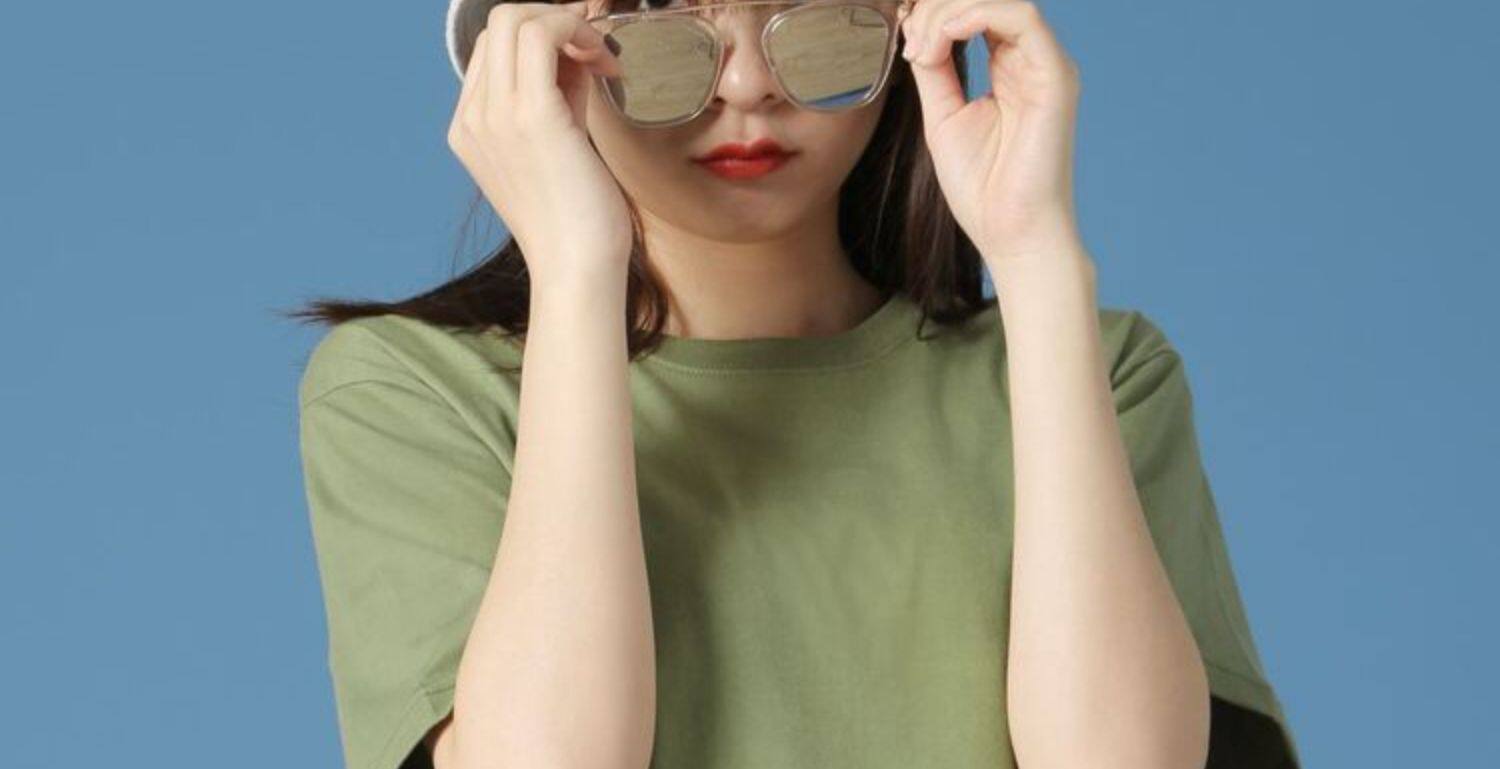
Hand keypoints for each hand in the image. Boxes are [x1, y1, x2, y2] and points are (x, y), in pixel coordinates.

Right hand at [447, 1, 632, 286]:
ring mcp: (495, 115)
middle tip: (596, 52)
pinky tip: (606, 64)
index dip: (543, 37)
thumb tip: (577, 53)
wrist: (576, 268)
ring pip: (516, 18)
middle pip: (499, 23)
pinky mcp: (531, 116)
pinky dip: (579, 32)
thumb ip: (560, 96)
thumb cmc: (577, 219)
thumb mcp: (560, 145)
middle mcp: (473, 117)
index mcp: (470, 127)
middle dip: (555, 20)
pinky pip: (544, 35)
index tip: (585, 59)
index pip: (494, 48)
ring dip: (569, 23)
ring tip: (602, 59)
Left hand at [900, 0, 1084, 265]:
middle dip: (936, 8)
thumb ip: (935, 70)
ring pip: (1003, 2)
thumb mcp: (943, 116)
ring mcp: (1047, 67)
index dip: (933, 12)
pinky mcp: (1056, 77)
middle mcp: (1033, 61)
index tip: (901, 36)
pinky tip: (944, 36)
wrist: (1011, 234)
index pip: (975, 13)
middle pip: (986, 2)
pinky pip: (1022, 19)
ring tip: (920, 45)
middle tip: (906, 38)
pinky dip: (977, 14)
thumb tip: (919, 32)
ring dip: (949, 11)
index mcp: (1010, 68)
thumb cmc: (983, 188)